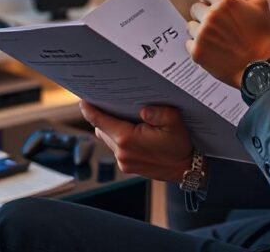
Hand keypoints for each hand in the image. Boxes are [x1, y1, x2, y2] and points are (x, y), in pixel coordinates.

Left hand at [78, 101, 192, 182]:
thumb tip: (143, 109)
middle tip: (105, 100)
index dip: (89, 109)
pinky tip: (131, 129)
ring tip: (120, 114)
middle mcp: (121, 152)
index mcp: (128, 139)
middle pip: (101, 129)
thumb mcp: (175, 123)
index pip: (99, 121)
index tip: (83, 100)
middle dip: (102, 115)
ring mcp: (123, 162)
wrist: (187, 169)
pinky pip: (116, 148)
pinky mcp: (127, 167)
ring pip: (108, 138)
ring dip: (111, 127)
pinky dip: (119, 137)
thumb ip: (160, 113)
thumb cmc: (180, 145)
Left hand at [187, 0, 269, 87]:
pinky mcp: (197, 52)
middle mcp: (211, 16)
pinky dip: (199, 46)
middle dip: (205, 15)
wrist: (262, 69)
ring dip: (201, 31)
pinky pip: (189, 43)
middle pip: (195, 8)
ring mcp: (202, 35)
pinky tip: (215, 51)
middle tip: (223, 28)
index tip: (217, 7)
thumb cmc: (264, 35)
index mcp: (225, 1)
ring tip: (220, 41)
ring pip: (191, 26)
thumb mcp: (258, 4)